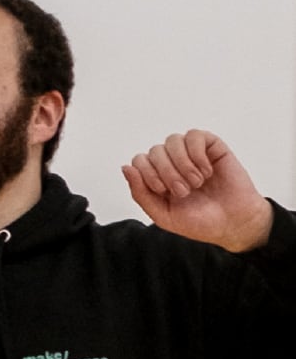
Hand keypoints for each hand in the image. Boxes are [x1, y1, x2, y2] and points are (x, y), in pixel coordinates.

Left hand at [122, 129, 272, 251]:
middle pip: (155, 151)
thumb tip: (125, 167)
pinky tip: (206, 171)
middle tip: (184, 191)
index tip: (163, 191)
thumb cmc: (199, 222)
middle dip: (167, 173)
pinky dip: (197, 154)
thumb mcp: (162, 215)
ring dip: (182, 164)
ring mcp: (191, 153)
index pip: (139, 161)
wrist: (233, 224)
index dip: (148, 173)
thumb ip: (140, 193)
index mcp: (158, 178)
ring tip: (196, 183)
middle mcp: (172, 163)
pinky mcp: (211, 146)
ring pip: (172, 140)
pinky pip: (194, 135)